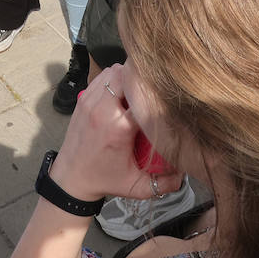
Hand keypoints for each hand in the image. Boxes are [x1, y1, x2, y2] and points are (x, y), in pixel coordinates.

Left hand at [50, 64, 184, 202]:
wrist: (71, 177)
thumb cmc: (105, 180)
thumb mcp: (138, 187)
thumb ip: (166, 183)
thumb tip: (187, 172)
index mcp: (119, 127)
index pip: (144, 96)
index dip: (159, 94)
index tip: (170, 100)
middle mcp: (103, 109)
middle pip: (129, 75)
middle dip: (144, 80)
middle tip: (155, 91)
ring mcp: (90, 100)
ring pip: (115, 70)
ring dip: (129, 76)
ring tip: (139, 92)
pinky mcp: (83, 97)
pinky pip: (103, 76)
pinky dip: (115, 78)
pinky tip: (124, 93)